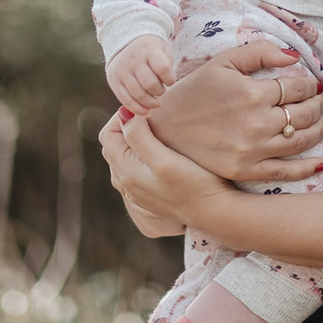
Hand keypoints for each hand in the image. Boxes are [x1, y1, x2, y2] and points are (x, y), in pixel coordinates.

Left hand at [100, 108, 230, 232]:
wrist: (215, 214)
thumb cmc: (194, 185)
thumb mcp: (164, 159)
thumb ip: (139, 137)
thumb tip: (124, 115)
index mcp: (125, 172)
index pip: (108, 135)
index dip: (122, 117)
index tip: (146, 109)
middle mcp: (126, 183)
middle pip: (115, 145)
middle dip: (128, 126)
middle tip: (152, 115)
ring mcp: (138, 190)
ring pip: (126, 156)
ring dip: (136, 139)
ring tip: (159, 128)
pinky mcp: (151, 194)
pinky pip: (137, 167)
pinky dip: (144, 152)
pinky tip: (163, 147)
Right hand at [106, 35, 175, 113]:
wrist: (126, 41)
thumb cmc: (151, 51)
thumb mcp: (162, 50)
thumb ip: (166, 67)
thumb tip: (165, 88)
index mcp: (148, 49)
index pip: (162, 68)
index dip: (170, 79)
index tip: (170, 81)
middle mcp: (133, 59)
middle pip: (150, 84)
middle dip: (160, 92)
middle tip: (161, 91)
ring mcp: (121, 70)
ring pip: (138, 94)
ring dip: (150, 103)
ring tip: (156, 103)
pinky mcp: (113, 80)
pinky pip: (125, 99)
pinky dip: (137, 109)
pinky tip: (146, 112)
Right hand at [149, 39, 322, 182]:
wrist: (165, 128)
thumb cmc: (195, 91)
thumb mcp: (223, 62)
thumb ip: (260, 51)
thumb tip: (295, 56)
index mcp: (252, 92)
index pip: (297, 87)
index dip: (310, 84)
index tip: (312, 84)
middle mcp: (256, 122)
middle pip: (304, 113)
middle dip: (316, 104)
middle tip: (318, 100)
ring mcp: (253, 150)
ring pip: (301, 140)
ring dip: (318, 129)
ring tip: (321, 120)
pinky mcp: (247, 170)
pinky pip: (286, 172)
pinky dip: (307, 167)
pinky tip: (319, 160)